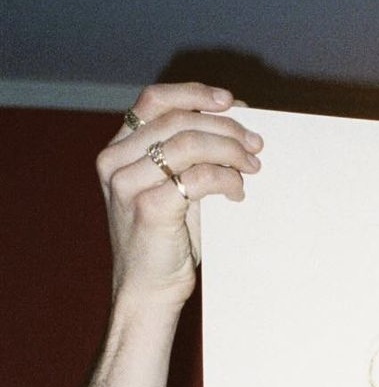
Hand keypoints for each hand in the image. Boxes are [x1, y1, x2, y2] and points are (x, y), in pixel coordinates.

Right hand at [96, 83, 262, 309]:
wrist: (147, 293)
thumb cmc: (165, 241)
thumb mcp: (172, 187)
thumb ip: (190, 154)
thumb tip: (237, 119)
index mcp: (117, 150)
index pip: (153, 101)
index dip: (194, 93)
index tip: (231, 101)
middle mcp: (114, 162)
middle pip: (177, 120)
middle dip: (224, 127)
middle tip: (256, 144)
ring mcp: (127, 184)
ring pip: (188, 144)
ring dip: (229, 150)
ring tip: (252, 166)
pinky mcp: (147, 208)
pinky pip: (197, 177)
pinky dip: (225, 179)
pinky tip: (237, 192)